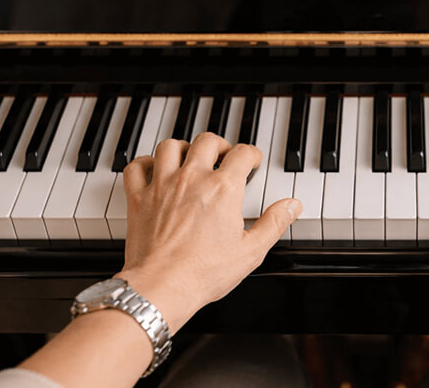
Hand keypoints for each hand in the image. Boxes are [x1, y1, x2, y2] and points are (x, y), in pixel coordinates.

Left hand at [117, 133, 300, 332]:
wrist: (162, 286)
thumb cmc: (204, 272)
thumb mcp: (252, 251)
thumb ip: (275, 223)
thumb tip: (292, 205)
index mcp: (223, 189)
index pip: (242, 154)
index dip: (252, 155)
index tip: (253, 161)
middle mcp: (192, 179)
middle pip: (207, 141)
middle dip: (220, 144)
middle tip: (224, 155)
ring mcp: (162, 186)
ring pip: (170, 146)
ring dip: (183, 147)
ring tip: (190, 156)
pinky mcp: (139, 199)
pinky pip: (136, 167)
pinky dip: (144, 163)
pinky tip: (152, 168)